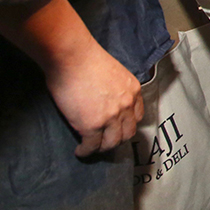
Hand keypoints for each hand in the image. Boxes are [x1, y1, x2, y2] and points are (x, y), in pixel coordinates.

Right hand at [44, 36, 143, 156]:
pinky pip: (91, 146)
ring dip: (102, 148)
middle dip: (116, 139)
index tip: (118, 128)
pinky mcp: (92, 125)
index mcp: (133, 90)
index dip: (126, 125)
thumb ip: (116, 89)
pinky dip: (85, 151)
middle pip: (127, 133)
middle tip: (105, 141)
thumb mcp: (115, 73)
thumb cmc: (87, 60)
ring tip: (92, 148)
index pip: (137, 116)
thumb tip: (107, 100)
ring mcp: (111, 117)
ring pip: (111, 143)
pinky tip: (80, 151)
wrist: (72, 57)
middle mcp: (126, 105)